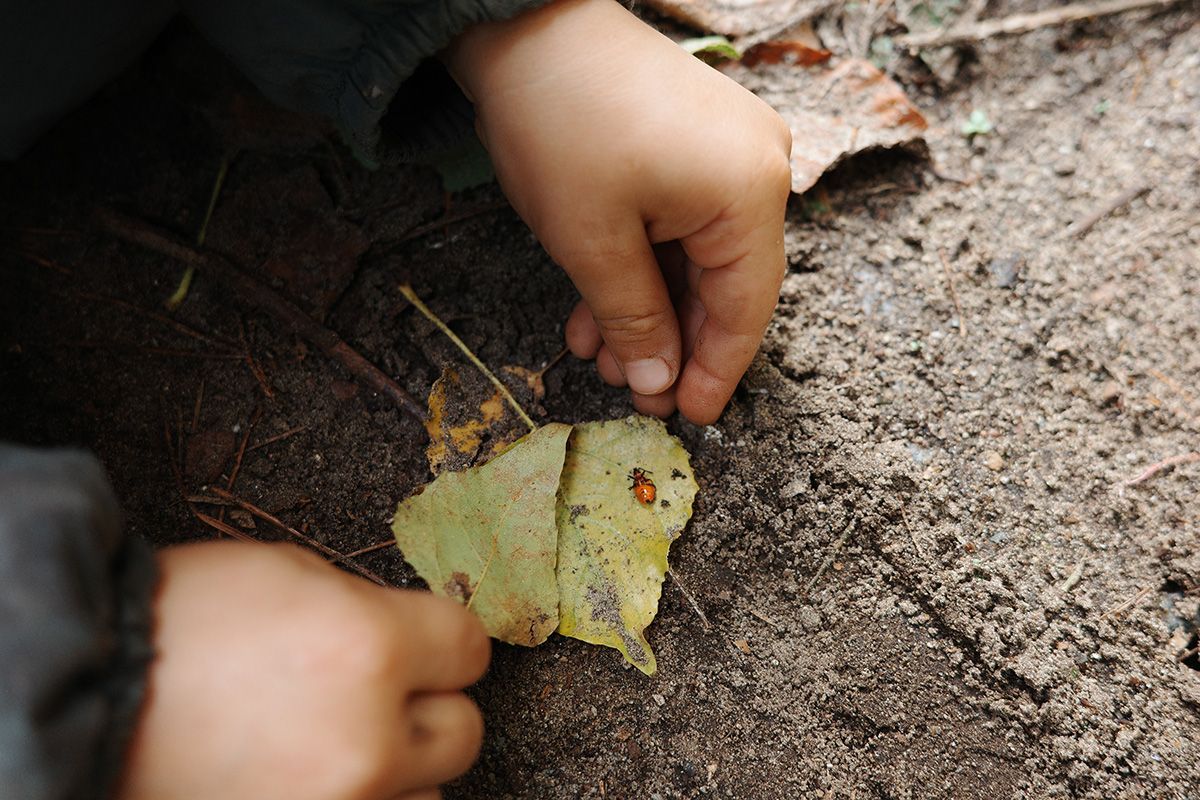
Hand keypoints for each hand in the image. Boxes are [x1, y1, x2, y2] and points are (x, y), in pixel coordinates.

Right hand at [118, 542, 489, 799]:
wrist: (89, 694)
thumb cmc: (182, 623)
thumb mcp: (291, 576)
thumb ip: (372, 612)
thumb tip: (415, 638)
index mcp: (370, 649)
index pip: (470, 649)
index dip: (446, 640)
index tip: (430, 643)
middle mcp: (368, 739)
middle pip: (462, 730)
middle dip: (428, 705)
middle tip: (380, 692)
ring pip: (429, 795)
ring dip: (400, 766)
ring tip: (341, 741)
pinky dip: (362, 796)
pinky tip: (319, 773)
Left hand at [447, 0, 791, 424]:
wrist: (527, 24)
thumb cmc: (559, 124)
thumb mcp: (591, 243)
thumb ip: (634, 320)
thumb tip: (660, 382)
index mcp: (748, 193)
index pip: (746, 309)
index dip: (716, 372)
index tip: (689, 419)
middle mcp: (757, 170)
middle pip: (726, 286)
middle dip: (672, 343)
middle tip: (630, 393)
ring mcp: (730, 151)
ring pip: (697, 260)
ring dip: (647, 310)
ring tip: (599, 356)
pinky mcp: (697, 142)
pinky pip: (682, 223)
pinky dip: (642, 267)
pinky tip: (597, 309)